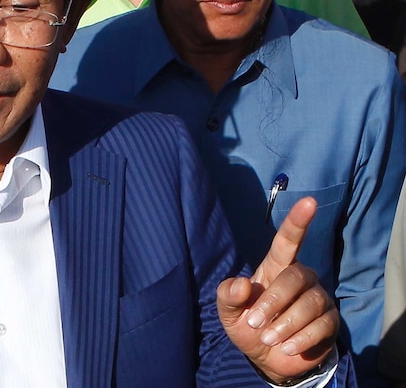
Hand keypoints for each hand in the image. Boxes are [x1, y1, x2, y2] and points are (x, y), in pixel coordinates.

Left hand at [218, 197, 338, 383]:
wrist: (267, 357)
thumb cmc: (248, 324)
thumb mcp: (228, 312)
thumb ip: (228, 295)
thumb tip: (242, 284)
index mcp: (275, 267)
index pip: (288, 240)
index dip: (297, 221)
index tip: (309, 201)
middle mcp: (301, 277)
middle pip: (295, 277)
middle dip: (273, 302)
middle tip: (254, 324)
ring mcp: (319, 298)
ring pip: (310, 304)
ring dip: (285, 325)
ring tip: (268, 338)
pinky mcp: (331, 321)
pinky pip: (322, 325)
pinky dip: (301, 339)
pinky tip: (288, 347)